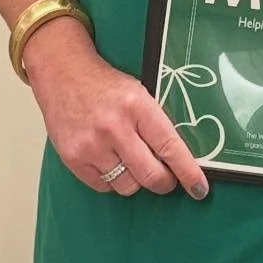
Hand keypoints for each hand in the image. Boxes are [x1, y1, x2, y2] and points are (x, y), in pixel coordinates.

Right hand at [25, 20, 208, 200]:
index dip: (188, 172)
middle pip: (151, 175)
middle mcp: (115, 127)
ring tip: (129, 160)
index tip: (199, 188)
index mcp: (138, 106)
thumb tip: (178, 160)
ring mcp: (92, 145)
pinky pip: (104, 187)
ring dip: (135, 181)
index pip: (170, 147)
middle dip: (164, 183)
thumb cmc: (105, 85)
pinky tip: (109, 160)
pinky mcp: (73, 158)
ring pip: (128, 186)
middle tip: (165, 179)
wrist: (63, 73)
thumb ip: (156, 124)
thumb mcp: (139, 94)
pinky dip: (111, 180)